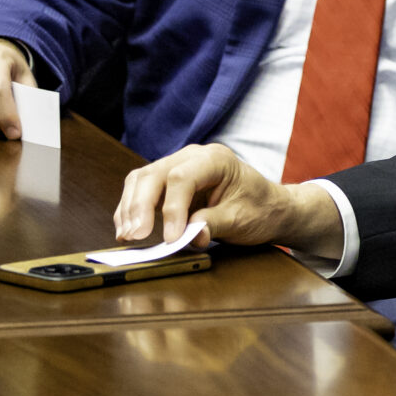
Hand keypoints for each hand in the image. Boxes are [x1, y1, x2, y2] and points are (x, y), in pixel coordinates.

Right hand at [113, 143, 344, 256]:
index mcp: (216, 159)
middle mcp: (192, 157)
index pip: (182, 178)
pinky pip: (142, 190)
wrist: (269, 207)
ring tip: (126, 236)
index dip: (172, 209)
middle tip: (135, 237)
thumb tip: (193, 236)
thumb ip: (216, 225)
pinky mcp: (168, 182)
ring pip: (141, 180)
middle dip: (140, 207)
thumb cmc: (260, 209)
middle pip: (154, 175)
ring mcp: (177, 166)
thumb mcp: (242, 219)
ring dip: (129, 208)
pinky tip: (126, 229)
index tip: (171, 238)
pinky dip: (131, 209)